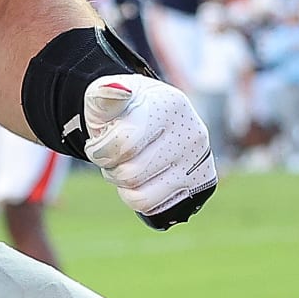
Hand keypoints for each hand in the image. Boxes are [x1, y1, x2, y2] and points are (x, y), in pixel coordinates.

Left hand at [82, 75, 216, 228]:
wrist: (147, 116)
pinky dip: (138, 197)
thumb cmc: (121, 109)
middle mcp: (194, 133)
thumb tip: (119, 89)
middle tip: (112, 154)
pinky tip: (141, 178)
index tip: (97, 141)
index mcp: (171, 105)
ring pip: (141, 196)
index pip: (123, 144)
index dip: (98, 149)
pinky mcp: (201, 184)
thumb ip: (105, 94)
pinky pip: (155, 207)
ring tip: (126, 164)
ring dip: (122, 184)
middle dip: (110, 166)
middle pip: (130, 174)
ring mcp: (200, 161)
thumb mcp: (104, 96)